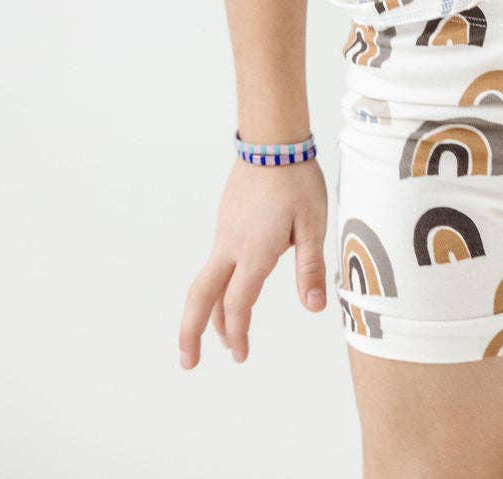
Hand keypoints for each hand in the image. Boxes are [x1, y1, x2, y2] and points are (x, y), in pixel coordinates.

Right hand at [178, 156, 328, 368]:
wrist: (271, 140)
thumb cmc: (297, 181)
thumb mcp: (313, 224)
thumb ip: (310, 267)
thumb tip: (314, 307)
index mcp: (253, 251)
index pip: (238, 304)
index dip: (237, 334)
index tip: (240, 356)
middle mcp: (231, 245)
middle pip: (201, 296)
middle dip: (191, 331)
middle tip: (187, 362)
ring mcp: (224, 230)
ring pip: (209, 279)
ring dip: (210, 310)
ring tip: (217, 336)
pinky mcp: (226, 219)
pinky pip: (217, 260)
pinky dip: (218, 285)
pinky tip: (231, 289)